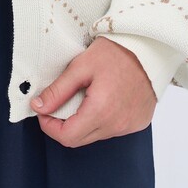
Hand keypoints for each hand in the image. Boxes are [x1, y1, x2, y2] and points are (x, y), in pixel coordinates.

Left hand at [30, 37, 155, 145]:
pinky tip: (103, 100)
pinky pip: (113, 129)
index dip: (49, 126)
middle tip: (58, 104)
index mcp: (101, 112)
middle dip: (63, 126)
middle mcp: (117, 125)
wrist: (149, 48)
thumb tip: (38, 106)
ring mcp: (130, 126)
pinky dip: (102, 120)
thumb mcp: (81, 66)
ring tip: (83, 97)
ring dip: (83, 123)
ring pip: (95, 135)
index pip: (67, 137)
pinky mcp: (138, 122)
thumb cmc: (116, 53)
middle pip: (80, 140)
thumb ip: (58, 90)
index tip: (43, 110)